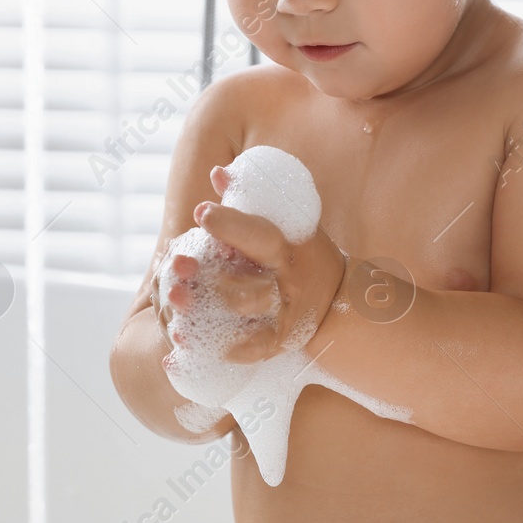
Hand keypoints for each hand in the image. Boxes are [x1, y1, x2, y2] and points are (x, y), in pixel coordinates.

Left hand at [181, 163, 348, 363]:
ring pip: (252, 307)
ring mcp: (287, 310)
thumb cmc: (304, 252)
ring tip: (182, 303)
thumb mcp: (287, 223)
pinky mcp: (285, 337)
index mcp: (289, 247)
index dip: (231, 223)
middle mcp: (289, 279)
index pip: (260, 233)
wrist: (343, 296)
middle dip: (215, 272)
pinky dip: (239, 349)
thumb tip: (217, 173)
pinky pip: (260, 346)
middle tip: (179, 264)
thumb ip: (249, 202)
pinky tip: (214, 347)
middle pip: (251, 273)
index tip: (201, 213)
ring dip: (219, 306)